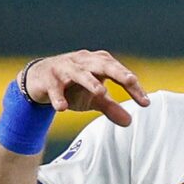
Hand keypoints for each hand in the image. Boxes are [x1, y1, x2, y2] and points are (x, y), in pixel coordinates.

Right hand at [24, 50, 150, 126]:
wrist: (38, 80)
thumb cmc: (71, 86)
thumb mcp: (93, 98)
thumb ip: (111, 108)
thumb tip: (129, 122)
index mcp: (98, 63)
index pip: (119, 72)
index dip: (133, 87)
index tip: (145, 102)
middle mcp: (84, 62)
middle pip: (103, 64)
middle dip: (117, 72)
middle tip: (130, 81)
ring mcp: (65, 69)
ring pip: (79, 73)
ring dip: (90, 81)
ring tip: (101, 93)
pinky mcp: (48, 79)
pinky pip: (54, 88)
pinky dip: (58, 97)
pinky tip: (62, 108)